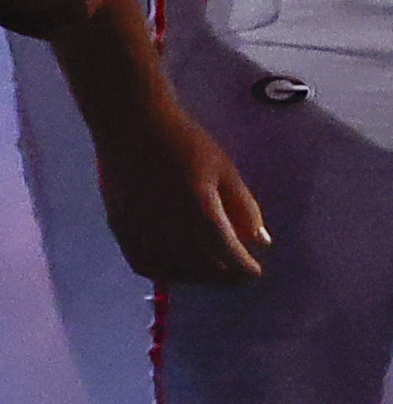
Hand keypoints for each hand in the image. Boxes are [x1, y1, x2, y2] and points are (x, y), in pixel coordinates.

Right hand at [100, 102, 265, 285]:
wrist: (131, 125)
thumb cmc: (185, 142)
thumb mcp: (225, 170)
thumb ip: (244, 208)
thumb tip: (261, 242)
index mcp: (198, 205)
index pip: (225, 250)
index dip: (242, 268)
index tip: (254, 272)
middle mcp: (167, 222)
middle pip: (200, 266)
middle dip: (223, 276)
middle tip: (237, 275)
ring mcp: (139, 227)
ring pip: (172, 270)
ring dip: (196, 278)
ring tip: (212, 273)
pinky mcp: (120, 227)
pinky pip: (142, 263)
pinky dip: (164, 272)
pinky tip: (178, 269)